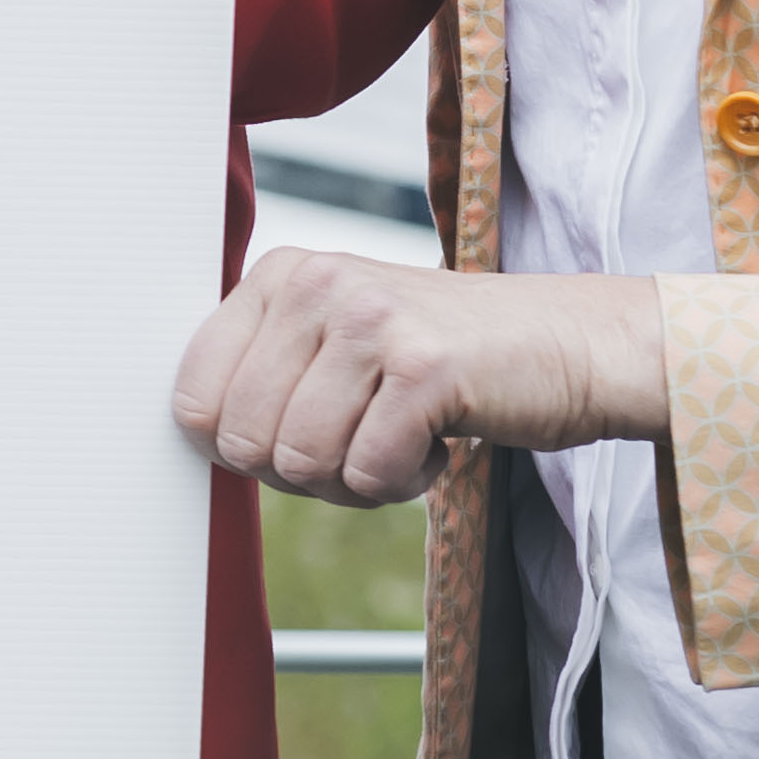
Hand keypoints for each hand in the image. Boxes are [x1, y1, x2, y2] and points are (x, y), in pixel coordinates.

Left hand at [171, 255, 668, 505]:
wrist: (567, 345)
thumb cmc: (436, 361)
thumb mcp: (334, 343)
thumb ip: (263, 376)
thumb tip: (196, 441)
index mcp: (279, 276)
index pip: (192, 398)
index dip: (238, 447)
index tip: (296, 435)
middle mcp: (317, 283)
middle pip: (244, 442)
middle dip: (299, 472)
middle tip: (357, 444)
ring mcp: (372, 320)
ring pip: (302, 463)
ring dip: (352, 482)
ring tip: (396, 440)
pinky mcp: (427, 367)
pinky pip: (367, 473)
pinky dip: (401, 483)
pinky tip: (434, 445)